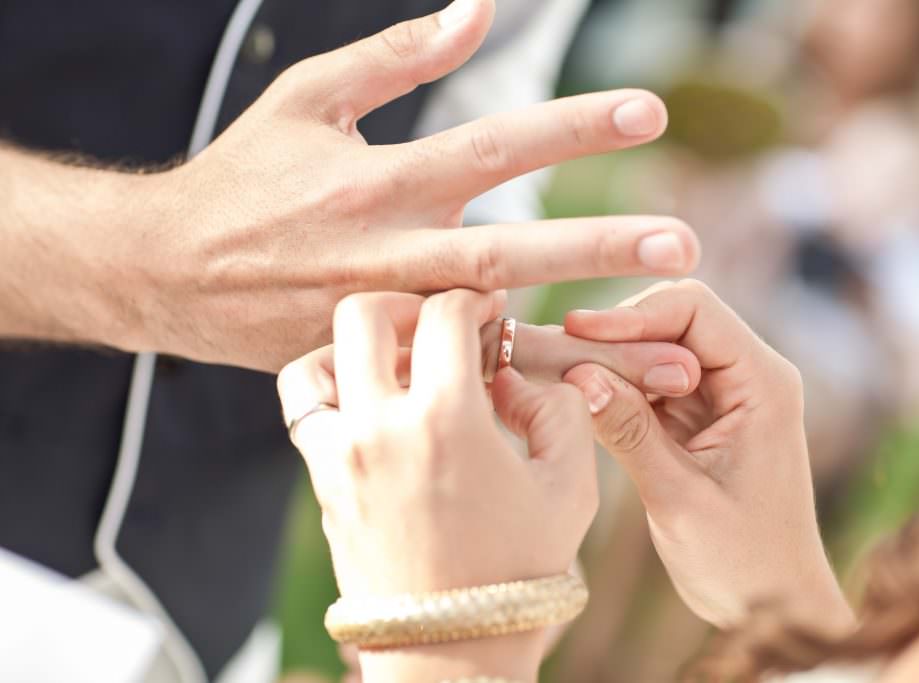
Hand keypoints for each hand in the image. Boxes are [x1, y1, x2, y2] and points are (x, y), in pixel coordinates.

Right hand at [126, 0, 695, 370]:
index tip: (650, 111)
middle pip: (509, 251)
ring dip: (592, 352)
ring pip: (498, 340)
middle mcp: (387, 256)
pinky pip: (462, 386)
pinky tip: (600, 406)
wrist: (169, 274)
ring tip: (676, 367)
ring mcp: (384, 323)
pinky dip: (532, 395)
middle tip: (685, 249)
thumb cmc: (243, 178)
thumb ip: (396, 57)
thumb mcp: (307, 98)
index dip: (572, 128)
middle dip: (600, 250)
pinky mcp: (378, 368)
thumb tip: (479, 8)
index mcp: (377, 181)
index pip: (492, 147)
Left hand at [277, 289, 597, 680]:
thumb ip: (560, 409)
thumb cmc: (520, 569)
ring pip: (315, 359)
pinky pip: (303, 410)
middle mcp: (381, 428)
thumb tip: (513, 374)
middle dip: (406, 303)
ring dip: (353, 345)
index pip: (444, 314)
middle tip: (437, 321)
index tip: (488, 312)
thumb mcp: (571, 485)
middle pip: (364, 315)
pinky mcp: (321, 481)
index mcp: (447, 421)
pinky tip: (368, 400)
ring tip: (394, 361)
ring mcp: (341, 455)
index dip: (473, 300)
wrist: (452, 648)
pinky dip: (326, 387)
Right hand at [562, 281, 852, 630]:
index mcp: (763, 384)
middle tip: (559, 359)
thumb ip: (630, 433)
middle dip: (616, 336)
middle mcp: (747, 377)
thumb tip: (579, 374)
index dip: (632, 314)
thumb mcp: (678, 498)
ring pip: (653, 349)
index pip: (695, 310)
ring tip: (558, 380)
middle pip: (671, 320)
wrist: (774, 609)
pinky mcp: (697, 417)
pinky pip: (648, 383)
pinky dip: (614, 389)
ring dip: (609, 362)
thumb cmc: (744, 564)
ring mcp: (722, 395)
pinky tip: (578, 403)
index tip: (576, 332)